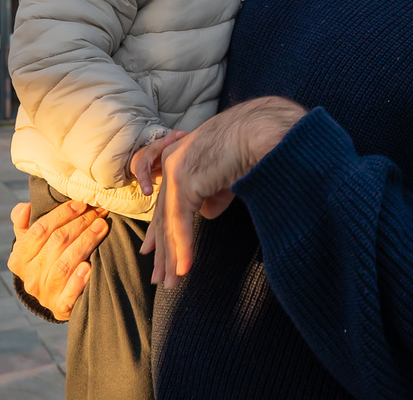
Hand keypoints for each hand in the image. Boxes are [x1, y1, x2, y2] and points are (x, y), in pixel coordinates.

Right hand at [8, 199, 109, 320]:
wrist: (56, 296)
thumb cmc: (46, 259)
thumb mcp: (31, 242)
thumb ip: (24, 223)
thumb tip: (24, 208)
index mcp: (19, 259)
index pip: (39, 230)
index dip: (62, 214)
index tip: (81, 203)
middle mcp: (29, 277)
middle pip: (56, 244)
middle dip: (80, 223)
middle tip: (99, 211)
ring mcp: (44, 294)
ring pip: (64, 264)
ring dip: (86, 242)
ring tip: (102, 227)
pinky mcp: (60, 308)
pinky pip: (68, 294)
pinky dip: (78, 280)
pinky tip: (89, 267)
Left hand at [141, 96, 305, 287]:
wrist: (260, 131)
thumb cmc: (250, 146)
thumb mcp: (227, 177)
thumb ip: (214, 195)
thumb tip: (206, 214)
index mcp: (180, 158)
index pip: (166, 202)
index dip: (159, 230)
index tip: (151, 251)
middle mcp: (172, 164)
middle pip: (163, 216)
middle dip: (163, 250)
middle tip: (159, 277)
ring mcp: (176, 172)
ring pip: (170, 223)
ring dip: (173, 256)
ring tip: (172, 282)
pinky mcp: (185, 181)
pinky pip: (181, 223)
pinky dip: (184, 248)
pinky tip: (185, 268)